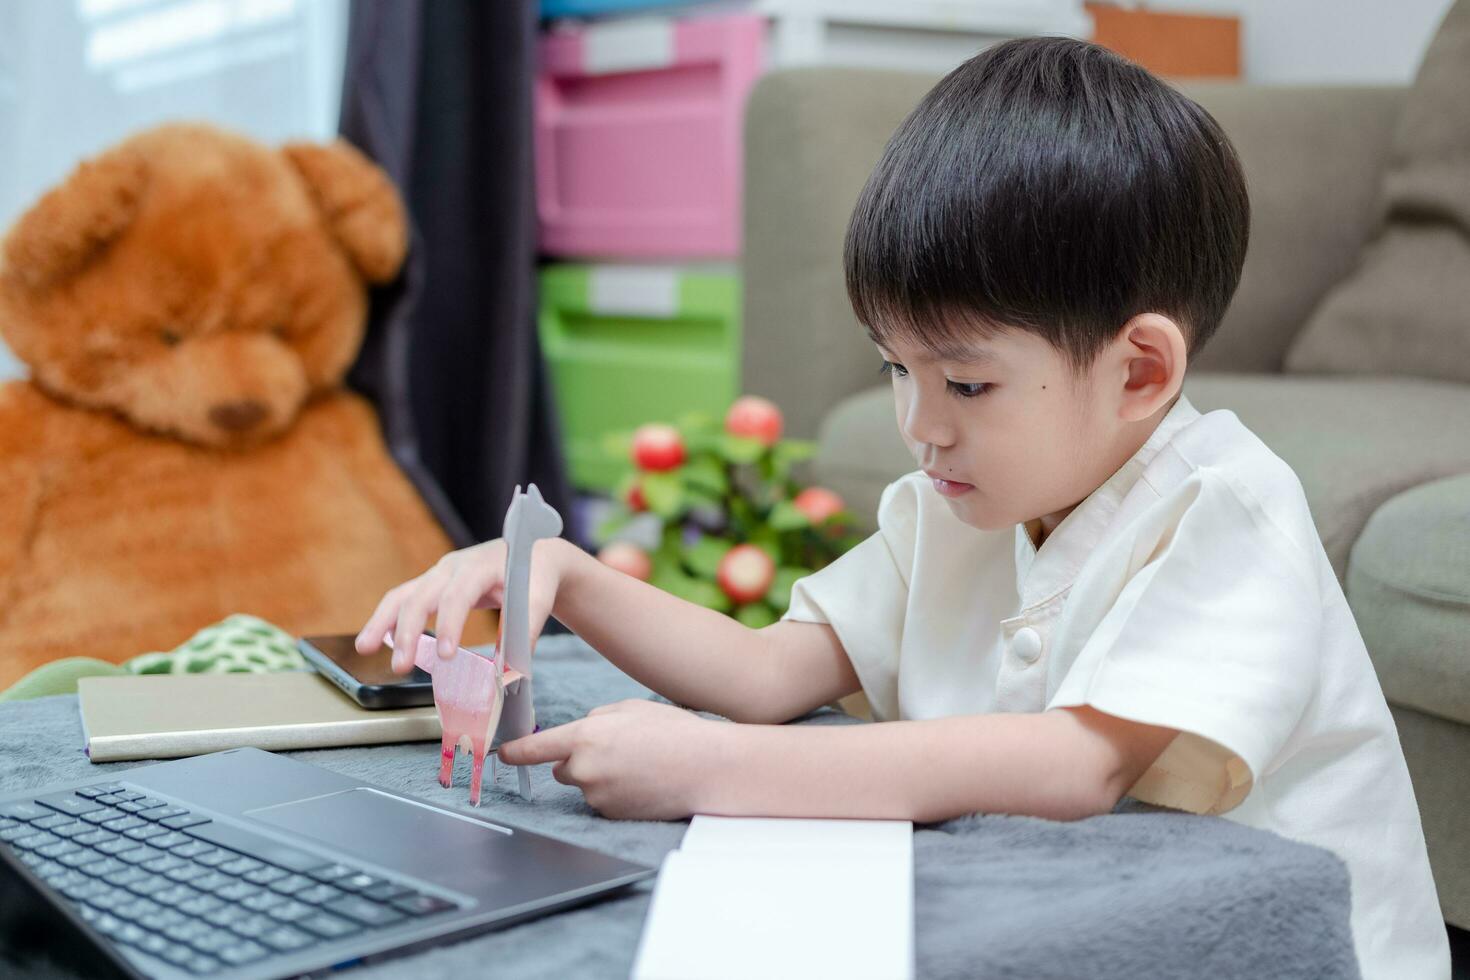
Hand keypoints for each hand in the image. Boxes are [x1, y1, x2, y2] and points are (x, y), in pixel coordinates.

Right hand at [356, 537, 569, 671]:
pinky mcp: (433, 585)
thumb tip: (510, 672)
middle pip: (421, 595)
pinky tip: (373, 642)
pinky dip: (387, 620)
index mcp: (480, 566)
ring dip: (382, 622)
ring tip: (364, 649)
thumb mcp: (539, 598)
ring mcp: (438, 574)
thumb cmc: (536, 575)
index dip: (449, 625)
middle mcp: (453, 566)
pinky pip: (403, 600)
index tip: (445, 656)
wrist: (534, 552)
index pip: (458, 595)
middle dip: (408, 632)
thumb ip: (526, 632)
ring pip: (402, 594)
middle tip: (400, 667)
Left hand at [497, 700, 727, 819]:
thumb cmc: (672, 732)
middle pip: (562, 769)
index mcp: (586, 736)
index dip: (514, 752)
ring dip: (601, 777)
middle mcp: (584, 769)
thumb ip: (596, 719)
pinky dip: (616, 793)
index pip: (535, 749)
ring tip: (639, 765)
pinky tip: (642, 782)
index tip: (502, 753)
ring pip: (585, 785)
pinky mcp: (611, 816)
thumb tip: (581, 730)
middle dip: (579, 760)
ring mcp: (597, 796)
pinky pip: (603, 802)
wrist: (706, 768)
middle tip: (616, 750)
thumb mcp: (630, 708)